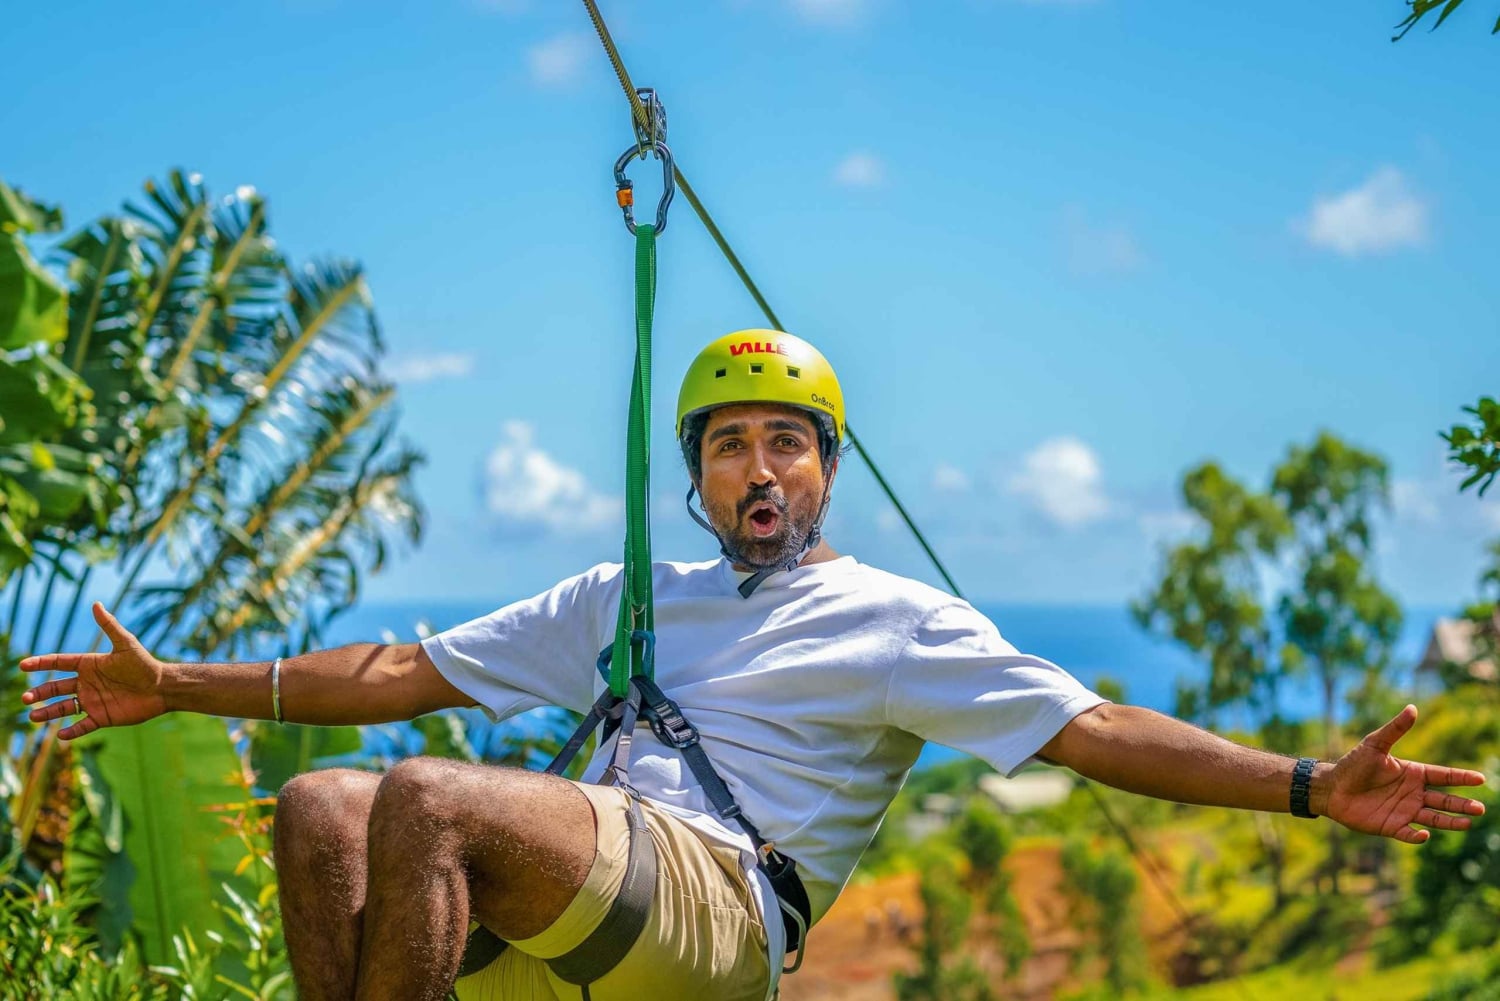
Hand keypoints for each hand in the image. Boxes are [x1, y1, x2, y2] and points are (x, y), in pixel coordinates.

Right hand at [19, 602, 167, 740]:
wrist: (162, 687)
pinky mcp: (103, 717)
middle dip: (39, 693)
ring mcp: (93, 700)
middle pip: (56, 687)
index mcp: (89, 665)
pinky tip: (60, 736)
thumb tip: (96, 603)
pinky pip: (83, 726)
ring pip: (64, 708)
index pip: (59, 663)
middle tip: (26, 698)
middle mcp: (87, 683)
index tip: (23, 665)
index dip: (41, 663)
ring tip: (32, 717)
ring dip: (48, 713)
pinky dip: (72, 731)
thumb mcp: (126, 643)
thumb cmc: (145, 664)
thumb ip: (109, 626)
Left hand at [1324, 704, 1487, 843]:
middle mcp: (1413, 793)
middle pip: (1444, 800)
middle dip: (1462, 804)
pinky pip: (1408, 834)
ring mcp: (1404, 811)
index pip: (1443, 776)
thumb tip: (1412, 708)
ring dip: (1450, 822)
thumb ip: (1395, 729)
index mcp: (1413, 774)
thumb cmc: (1353, 764)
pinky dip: (1417, 836)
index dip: (1461, 778)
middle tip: (1480, 808)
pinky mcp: (1391, 826)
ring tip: (1468, 823)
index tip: (1480, 779)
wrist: (1331, 788)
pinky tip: (1424, 834)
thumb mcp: (1374, 744)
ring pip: (1434, 818)